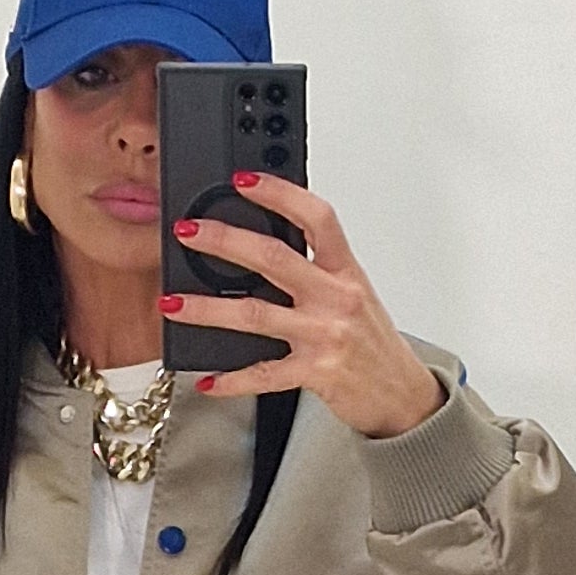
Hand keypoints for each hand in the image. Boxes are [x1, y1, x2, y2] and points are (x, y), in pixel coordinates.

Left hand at [159, 175, 443, 436]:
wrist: (403, 394)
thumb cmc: (373, 343)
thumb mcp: (353, 295)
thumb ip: (316, 270)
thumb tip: (262, 248)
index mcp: (346, 270)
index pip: (316, 217)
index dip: (279, 193)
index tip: (243, 180)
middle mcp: (337, 297)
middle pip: (273, 257)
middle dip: (224, 240)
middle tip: (187, 232)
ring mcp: (325, 335)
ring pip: (256, 314)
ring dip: (207, 308)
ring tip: (172, 303)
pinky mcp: (316, 373)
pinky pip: (265, 373)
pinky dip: (232, 378)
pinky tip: (208, 379)